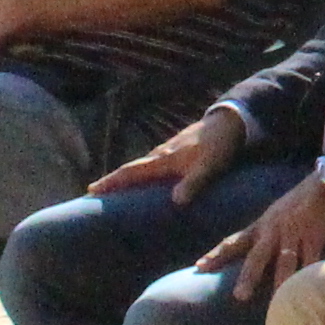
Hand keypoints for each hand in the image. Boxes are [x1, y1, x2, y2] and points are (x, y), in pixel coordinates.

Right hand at [94, 108, 247, 202]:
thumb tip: (176, 202)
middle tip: (93, 193)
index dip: (112, 182)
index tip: (91, 190)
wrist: (232, 121)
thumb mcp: (209, 167)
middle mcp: (161, 153)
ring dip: (127, 177)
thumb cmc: (219, 146)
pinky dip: (143, 172)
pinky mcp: (177, 148)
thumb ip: (193, 183)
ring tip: (115, 190)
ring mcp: (168, 149)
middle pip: (131, 168)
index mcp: (164, 159)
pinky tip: (146, 179)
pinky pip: (154, 163)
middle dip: (112, 180)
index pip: (131, 172)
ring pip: (142, 165)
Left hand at [209, 172, 324, 298]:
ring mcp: (294, 232)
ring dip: (281, 281)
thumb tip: (245, 256)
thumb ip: (261, 236)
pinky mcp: (314, 235)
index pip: (233, 242)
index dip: (216, 255)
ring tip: (277, 300)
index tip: (199, 268)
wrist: (324, 184)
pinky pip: (311, 258)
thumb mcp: (272, 216)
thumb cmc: (297, 203)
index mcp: (260, 227)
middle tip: (239, 297)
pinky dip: (309, 273)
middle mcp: (273, 230)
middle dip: (249, 276)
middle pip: (258, 256)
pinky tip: (307, 287)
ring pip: (285, 260)